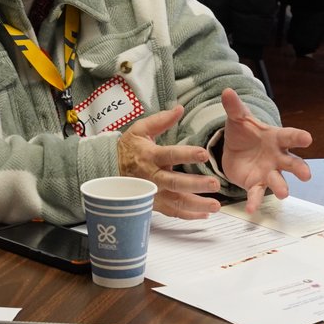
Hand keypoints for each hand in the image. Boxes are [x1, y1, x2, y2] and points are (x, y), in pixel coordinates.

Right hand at [116, 105, 222, 219]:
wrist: (108, 168)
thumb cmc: (128, 148)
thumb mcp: (140, 129)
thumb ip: (161, 120)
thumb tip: (179, 108)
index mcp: (150, 156)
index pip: (171, 155)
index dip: (187, 155)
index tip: (204, 154)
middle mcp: (152, 177)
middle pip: (175, 183)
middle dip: (196, 185)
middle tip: (214, 184)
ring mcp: (152, 193)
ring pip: (176, 202)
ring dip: (197, 205)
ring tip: (215, 206)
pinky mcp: (153, 204)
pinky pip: (172, 212)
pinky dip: (188, 215)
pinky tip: (204, 215)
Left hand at [219, 88, 312, 213]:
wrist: (234, 150)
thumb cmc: (244, 132)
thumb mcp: (237, 118)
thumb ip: (234, 107)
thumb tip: (226, 91)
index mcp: (276, 138)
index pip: (290, 136)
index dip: (299, 137)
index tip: (308, 138)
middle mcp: (277, 157)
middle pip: (292, 163)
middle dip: (300, 168)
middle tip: (306, 175)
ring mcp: (269, 173)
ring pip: (279, 181)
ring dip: (282, 188)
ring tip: (284, 195)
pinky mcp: (256, 184)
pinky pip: (257, 194)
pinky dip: (255, 202)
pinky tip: (251, 211)